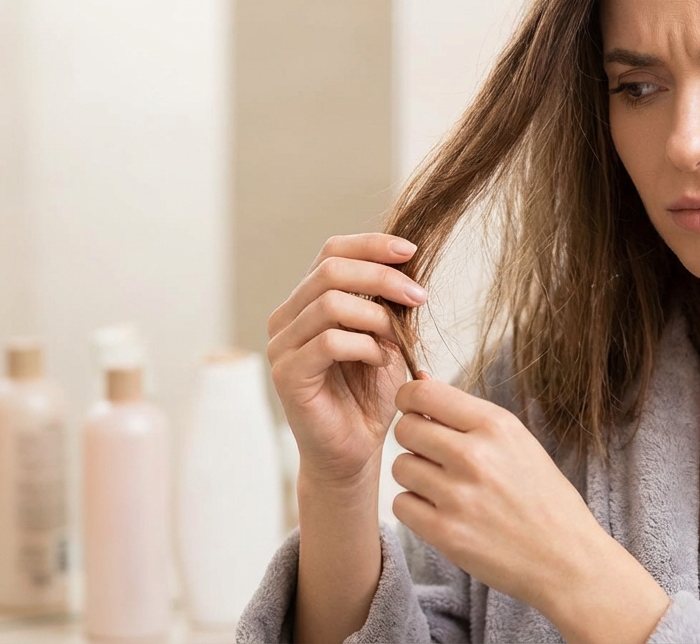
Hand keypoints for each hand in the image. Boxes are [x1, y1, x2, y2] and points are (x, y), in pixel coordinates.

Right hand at [266, 233, 425, 491]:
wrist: (353, 453)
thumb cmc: (368, 397)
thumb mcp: (385, 339)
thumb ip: (387, 303)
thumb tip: (407, 263)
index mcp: (306, 303)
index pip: (331, 253)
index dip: (371, 245)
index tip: (411, 251)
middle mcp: (286, 319)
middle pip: (330, 271)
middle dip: (382, 277)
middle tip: (418, 296)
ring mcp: (281, 347)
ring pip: (329, 303)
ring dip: (376, 316)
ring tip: (398, 339)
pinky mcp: (288, 375)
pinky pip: (330, 342)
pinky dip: (365, 346)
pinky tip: (382, 361)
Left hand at [389, 375, 670, 643]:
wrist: (566, 558)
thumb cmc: (543, 498)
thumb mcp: (517, 442)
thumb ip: (468, 416)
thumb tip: (419, 379)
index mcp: (496, 425)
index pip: (422, 393)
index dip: (410, 399)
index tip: (414, 410)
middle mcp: (474, 455)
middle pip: (405, 428)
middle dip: (414, 439)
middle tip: (435, 455)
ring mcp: (457, 495)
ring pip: (401, 467)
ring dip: (416, 476)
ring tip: (446, 488)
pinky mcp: (445, 533)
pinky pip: (401, 505)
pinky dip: (416, 508)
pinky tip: (443, 512)